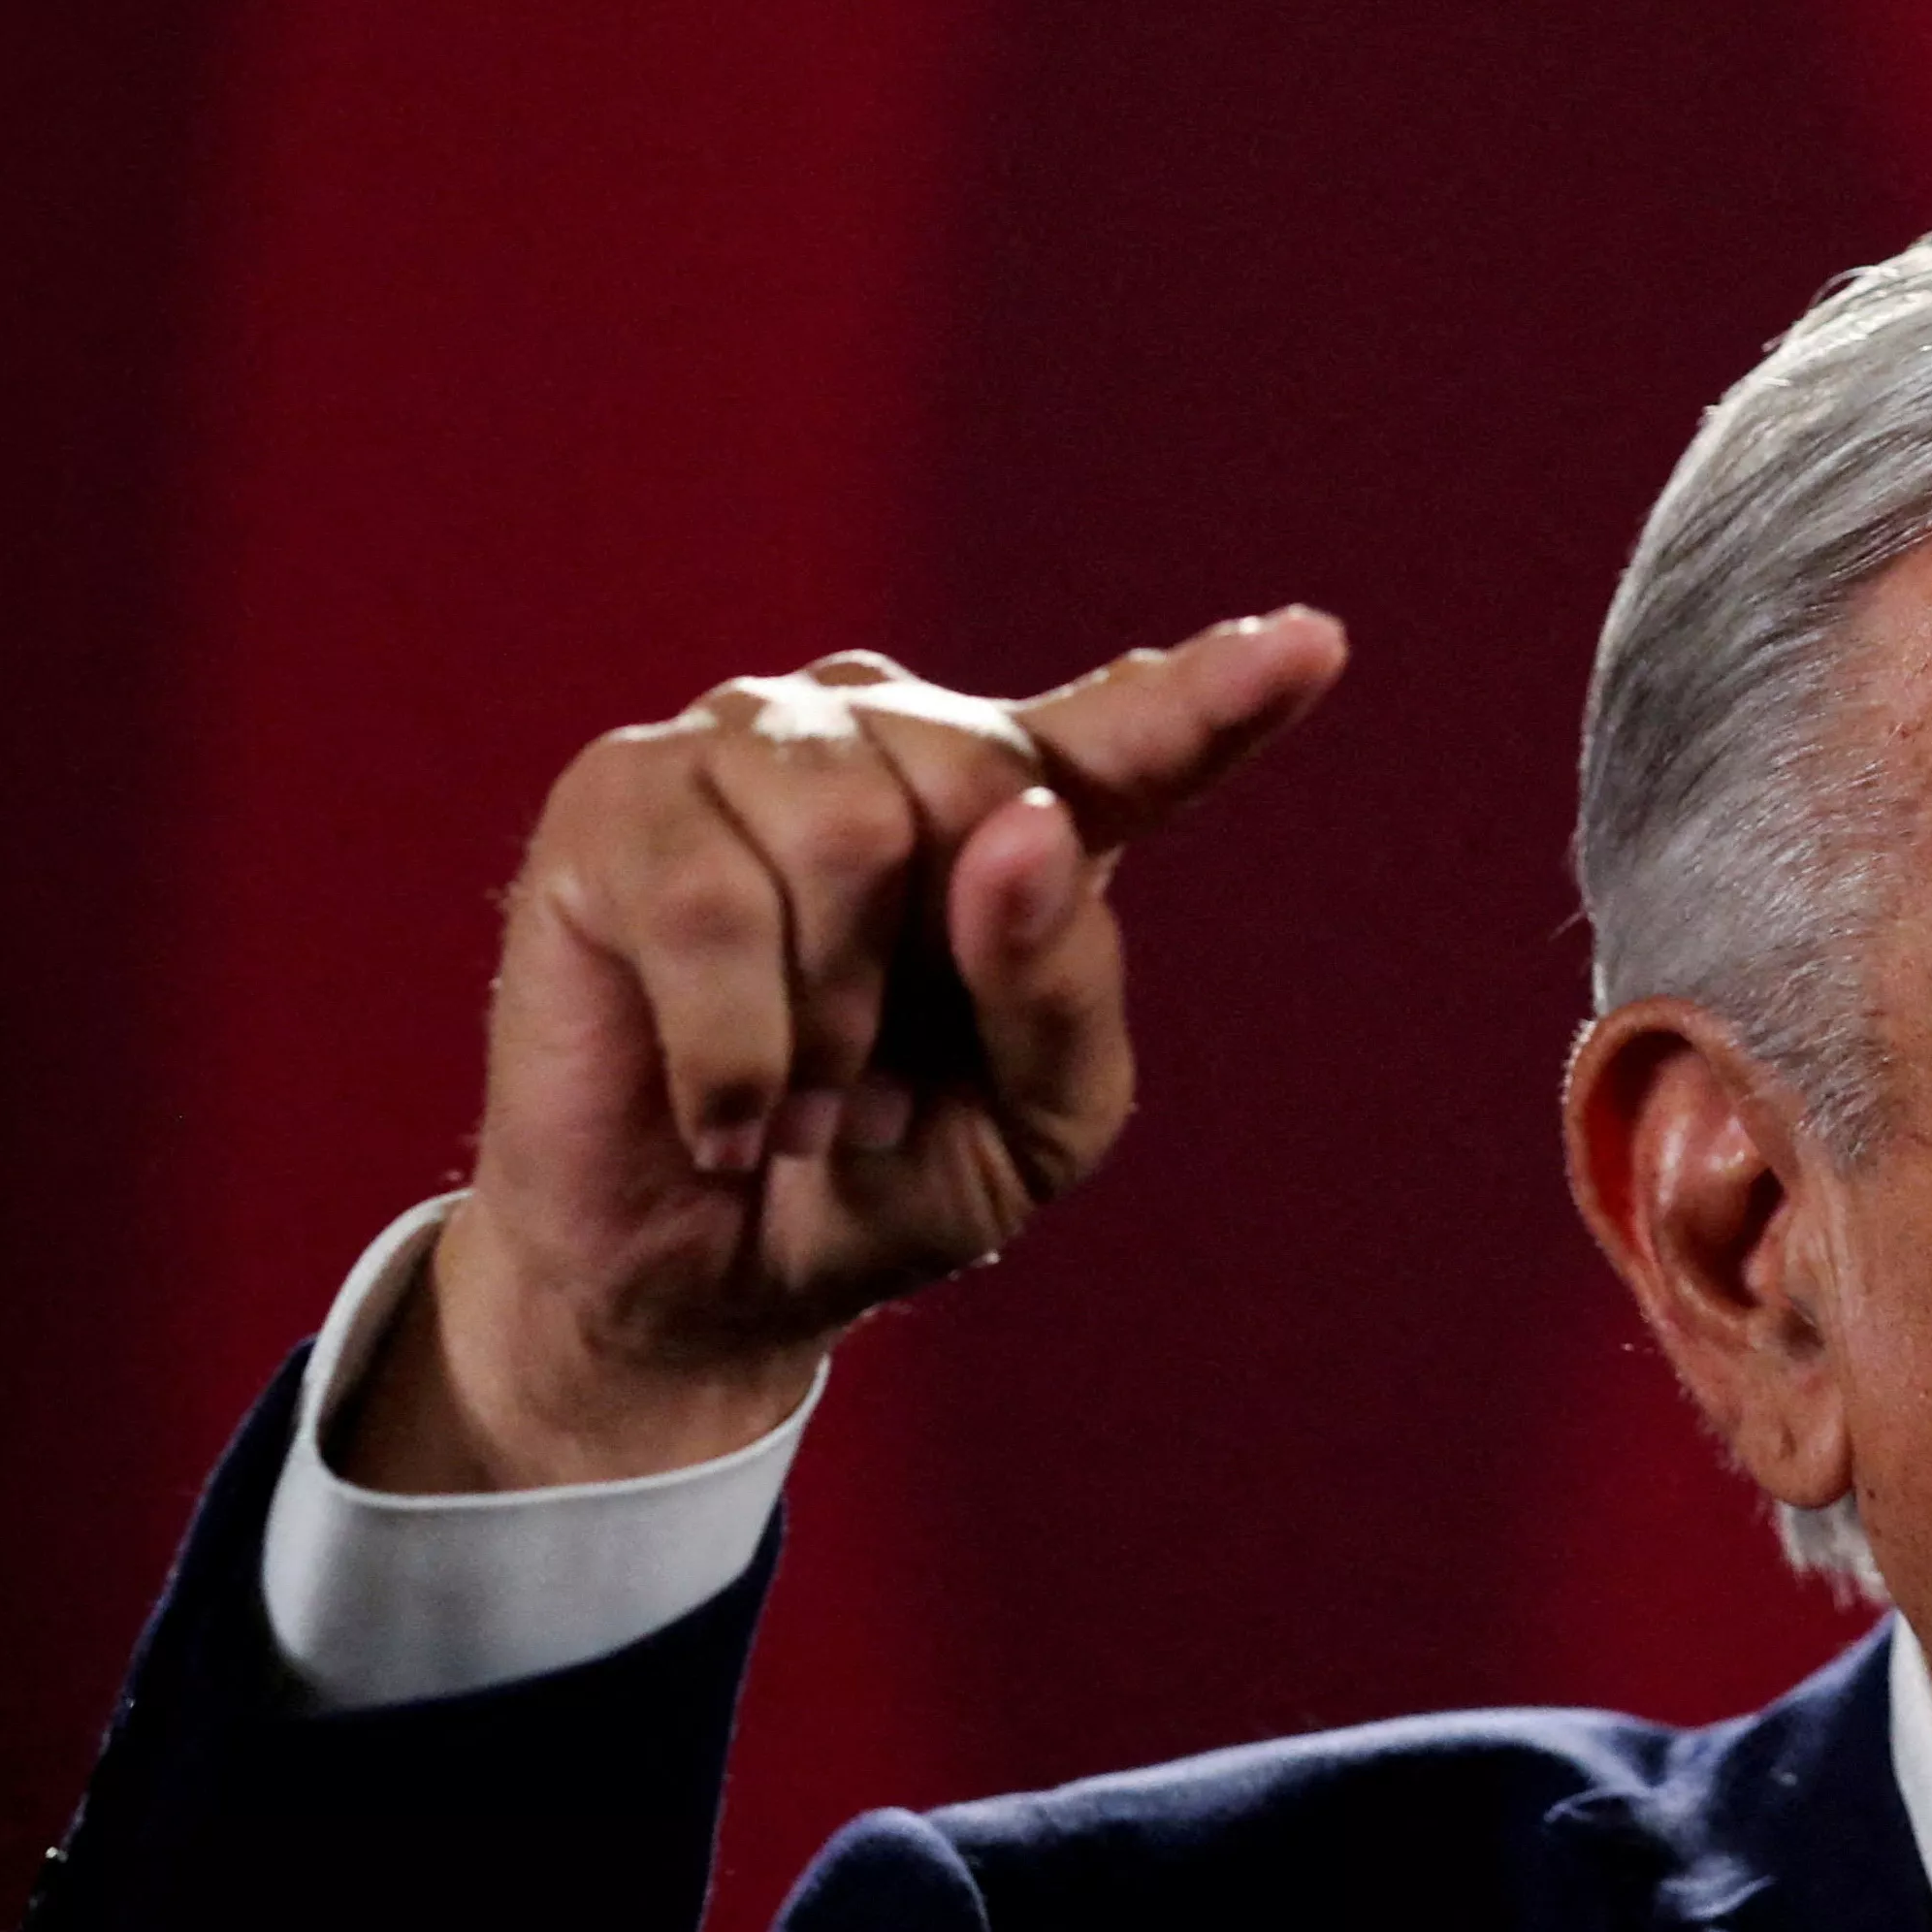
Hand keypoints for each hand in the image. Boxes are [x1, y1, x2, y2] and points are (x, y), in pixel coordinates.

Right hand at [341, 612, 1348, 1492]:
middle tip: (879, 1082)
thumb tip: (1018, 829)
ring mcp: (745, 747)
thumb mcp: (1035, 1122)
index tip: (1313, 645)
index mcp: (1022, 812)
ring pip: (847, 834)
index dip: (1223, 692)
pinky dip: (736, 1054)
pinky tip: (724, 1112)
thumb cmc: (884, 1179)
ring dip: (831, 1024)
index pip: (1135, 735)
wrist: (701, 1286)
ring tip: (804, 1091)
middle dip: (937, 973)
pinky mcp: (618, 797)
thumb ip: (1061, 986)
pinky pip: (709, 904)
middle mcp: (888, 741)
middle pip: (980, 784)